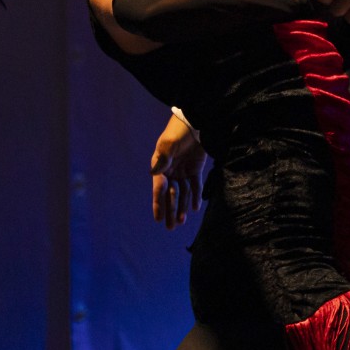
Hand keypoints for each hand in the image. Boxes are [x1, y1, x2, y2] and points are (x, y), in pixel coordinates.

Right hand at [151, 113, 206, 228]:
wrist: (195, 122)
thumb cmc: (178, 131)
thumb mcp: (169, 143)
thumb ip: (164, 159)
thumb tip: (154, 173)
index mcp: (160, 166)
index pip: (158, 189)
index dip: (158, 204)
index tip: (157, 219)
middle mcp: (170, 171)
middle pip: (169, 195)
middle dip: (169, 211)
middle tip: (169, 228)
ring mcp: (182, 171)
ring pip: (181, 194)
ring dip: (181, 207)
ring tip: (181, 222)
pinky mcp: (195, 169)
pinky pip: (194, 186)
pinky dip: (195, 197)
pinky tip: (194, 209)